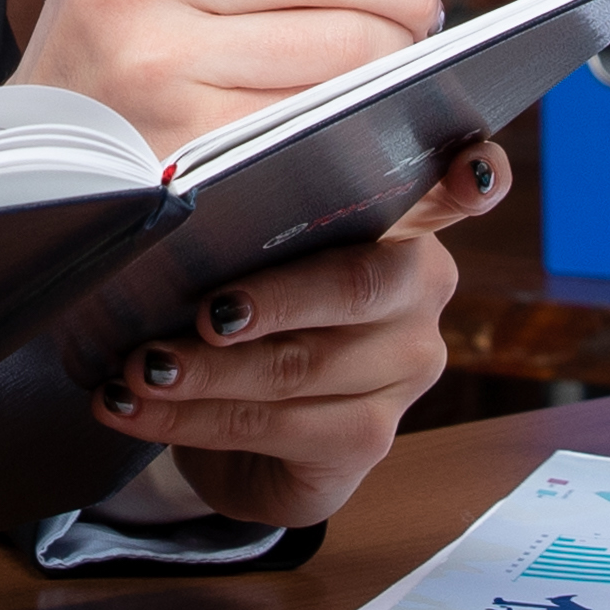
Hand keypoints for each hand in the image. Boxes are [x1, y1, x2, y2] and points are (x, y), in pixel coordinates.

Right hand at [4, 0, 449, 167]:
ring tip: (388, 61)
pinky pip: (325, 115)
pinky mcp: (194, 144)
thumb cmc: (120, 52)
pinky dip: (362, 114)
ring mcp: (161, 66)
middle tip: (417, 10)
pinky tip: (351, 114)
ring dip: (395, 55)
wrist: (36, 163)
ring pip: (346, 43)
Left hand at [94, 138, 508, 529]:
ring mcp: (404, 370)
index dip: (475, 176)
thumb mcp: (240, 244)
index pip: (458, 187)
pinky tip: (134, 408)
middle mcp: (420, 290)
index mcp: (402, 219)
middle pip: (355, 286)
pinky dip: (191, 418)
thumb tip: (172, 187)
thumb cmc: (243, 307)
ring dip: (206, 371)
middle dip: (270, 300)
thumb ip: (240, 208)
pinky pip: (273, 428)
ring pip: (300, 367)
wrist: (237, 428)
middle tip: (203, 310)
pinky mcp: (367, 440)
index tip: (470, 169)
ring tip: (139, 366)